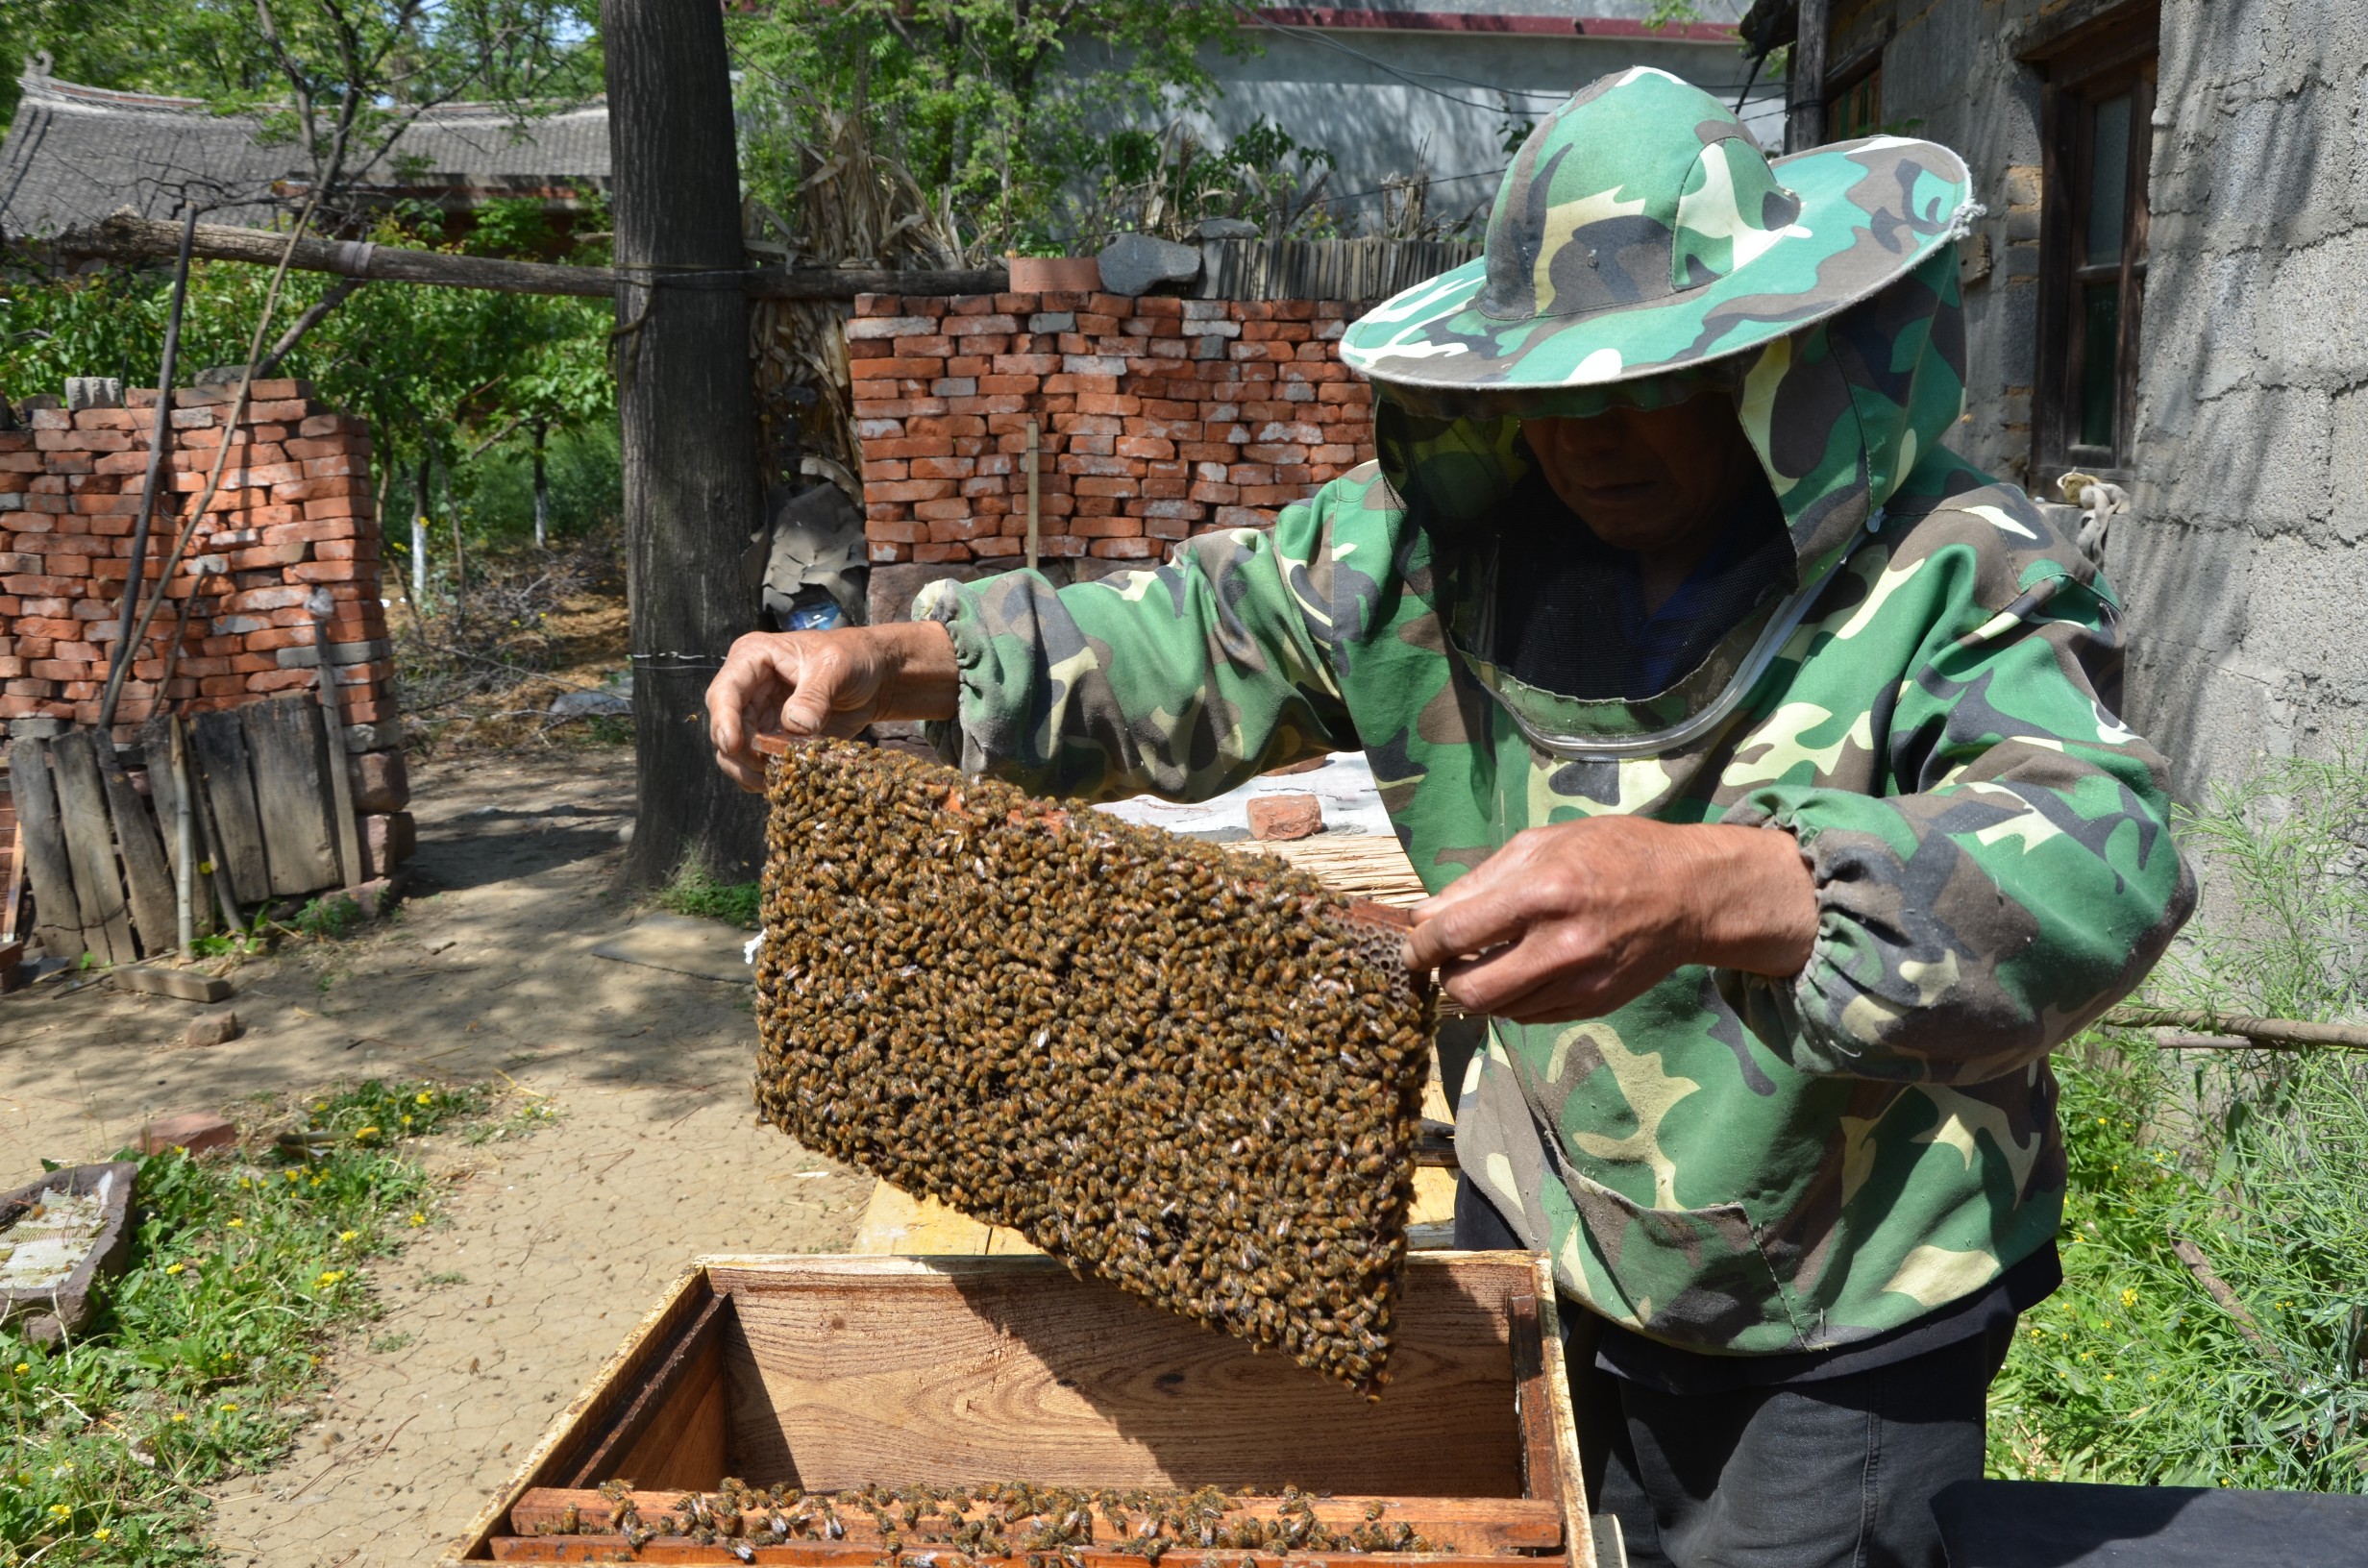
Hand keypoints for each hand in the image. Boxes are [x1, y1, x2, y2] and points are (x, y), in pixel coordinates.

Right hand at [704, 622, 959, 791]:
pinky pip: (759, 765)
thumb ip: (815, 695)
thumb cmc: (853, 658)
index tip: (732, 745)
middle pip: (724, 728)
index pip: (724, 692)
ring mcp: (757, 716)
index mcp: (752, 658)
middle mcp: (747, 689)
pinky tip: (788, 782)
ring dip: (752, 772)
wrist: (873, 677)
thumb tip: (796, 725)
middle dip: (741, 754)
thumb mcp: (836, 668)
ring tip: (781, 780)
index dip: (724, 720)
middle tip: (768, 770)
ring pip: (736, 753)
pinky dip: (769, 777)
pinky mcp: (772, 740)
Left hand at [1402, 818, 1816, 1023]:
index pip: (1455, 934)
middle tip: (1447, 960)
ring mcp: (1580, 983)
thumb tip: (1425, 915)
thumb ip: (1479, 881)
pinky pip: (1529, 1016)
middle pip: (1470, 992)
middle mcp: (1560, 946)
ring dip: (1480, 989)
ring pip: (1498, 1010)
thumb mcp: (1542, 843)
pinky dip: (1513, 998)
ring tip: (1490, 957)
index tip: (1413, 946)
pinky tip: (1524, 968)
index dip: (1420, 946)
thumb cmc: (1612, 853)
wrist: (1688, 893)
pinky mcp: (1593, 1004)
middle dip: (1446, 979)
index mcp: (1543, 894)